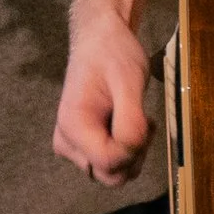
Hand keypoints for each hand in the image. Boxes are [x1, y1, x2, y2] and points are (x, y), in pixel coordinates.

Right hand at [54, 11, 155, 185]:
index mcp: (73, 126)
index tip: (146, 124)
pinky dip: (127, 148)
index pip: (108, 163)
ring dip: (133, 151)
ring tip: (139, 119)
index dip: (134, 151)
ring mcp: (72, 146)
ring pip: (112, 171)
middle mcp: (66, 142)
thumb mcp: (128, 81)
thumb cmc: (113, 54)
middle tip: (145, 122)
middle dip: (135, 154)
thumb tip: (132, 150)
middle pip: (109, 175)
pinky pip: (110, 161)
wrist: (100, 39)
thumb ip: (130, 119)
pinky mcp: (82, 144)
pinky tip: (133, 122)